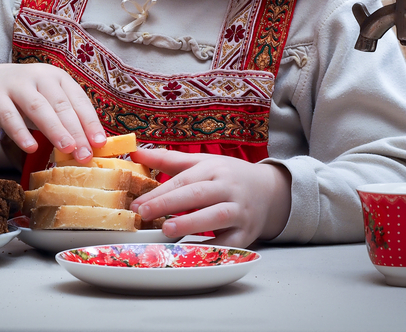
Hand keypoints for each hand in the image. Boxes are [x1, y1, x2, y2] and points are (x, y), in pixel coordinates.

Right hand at [0, 63, 106, 160]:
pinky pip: (9, 116)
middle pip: (61, 105)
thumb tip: (90, 147)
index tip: (100, 144)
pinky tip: (31, 148)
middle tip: (85, 154)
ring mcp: (15, 85)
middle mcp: (39, 77)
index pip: (78, 100)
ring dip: (55, 129)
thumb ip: (65, 120)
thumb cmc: (24, 99)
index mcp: (57, 78)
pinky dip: (21, 133)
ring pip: (38, 108)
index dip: (90, 122)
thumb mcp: (47, 103)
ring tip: (67, 149)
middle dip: (76, 131)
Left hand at [129, 148, 291, 247]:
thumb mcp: (203, 163)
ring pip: (216, 216)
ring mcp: (240, 211)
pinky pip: (230, 242)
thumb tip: (135, 154)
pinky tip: (192, 250)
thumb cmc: (228, 177)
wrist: (269, 192)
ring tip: (167, 230)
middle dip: (169, 204)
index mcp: (214, 169)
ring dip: (191, 223)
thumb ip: (169, 160)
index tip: (137, 204)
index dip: (159, 192)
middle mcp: (228, 188)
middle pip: (197, 195)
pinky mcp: (247, 233)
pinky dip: (212, 247)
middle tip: (143, 214)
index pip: (183, 180)